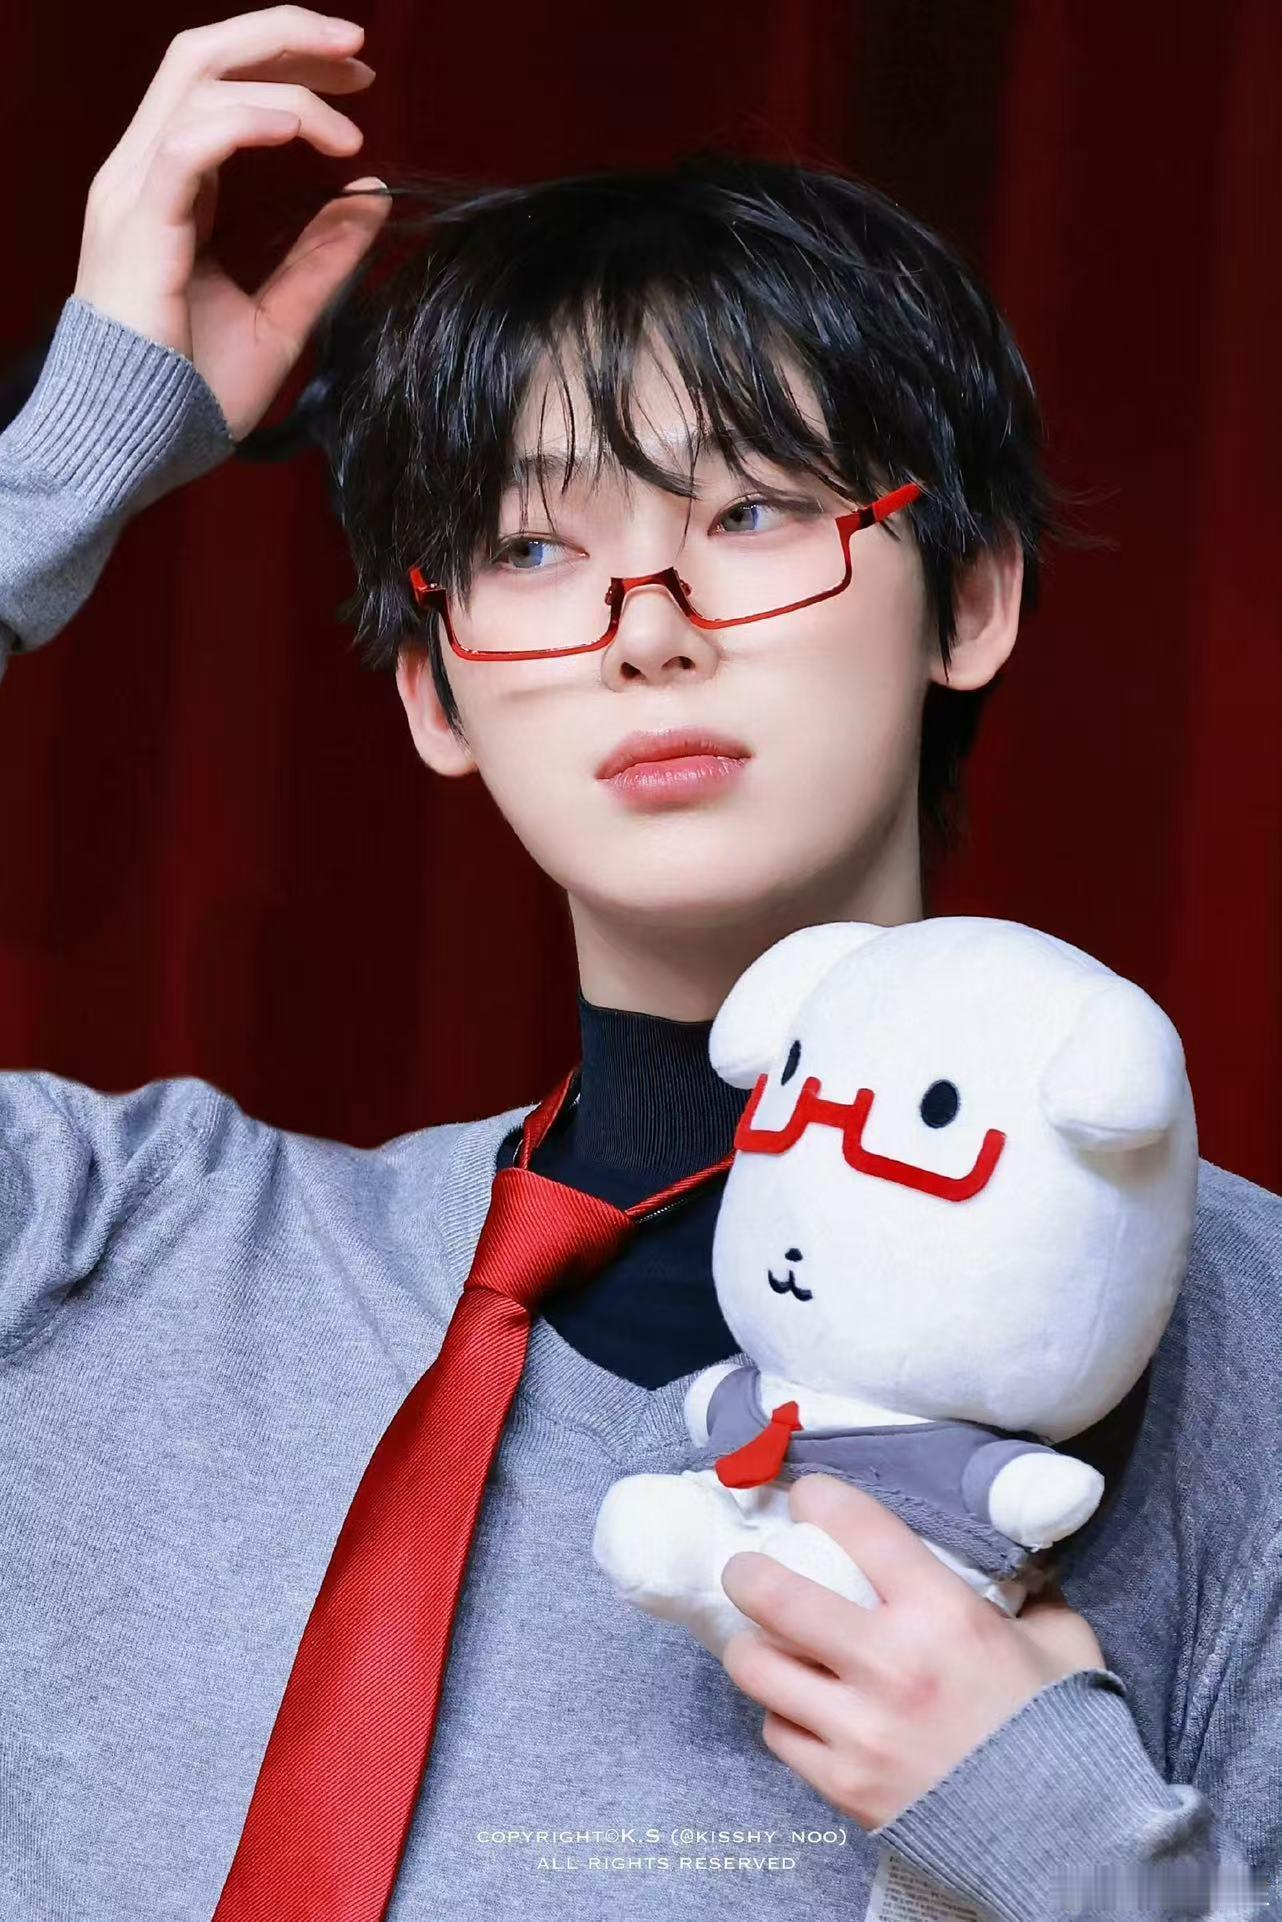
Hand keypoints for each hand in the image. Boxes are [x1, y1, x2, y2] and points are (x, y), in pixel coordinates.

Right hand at [73, 5, 392, 439]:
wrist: (137, 448)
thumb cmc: (193, 397)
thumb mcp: (280, 319)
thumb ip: (323, 258)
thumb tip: (373, 197)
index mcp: (171, 189)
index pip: (222, 89)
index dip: (290, 69)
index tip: (360, 85)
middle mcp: (144, 175)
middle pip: (205, 55)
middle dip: (286, 36)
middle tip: (359, 51)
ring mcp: (134, 192)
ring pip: (198, 77)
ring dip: (285, 80)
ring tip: (350, 115)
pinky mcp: (139, 223)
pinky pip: (190, 142)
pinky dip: (250, 121)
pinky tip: (303, 129)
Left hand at [718, 1472, 1104, 1831]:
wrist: (1066, 1843)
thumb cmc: (1062, 1730)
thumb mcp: (1059, 1641)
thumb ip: (1025, 1593)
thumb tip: (1007, 1558)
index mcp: (942, 1613)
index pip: (856, 1525)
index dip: (818, 1497)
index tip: (808, 1497)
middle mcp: (889, 1663)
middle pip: (774, 1595)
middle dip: (747, 1571)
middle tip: (748, 1568)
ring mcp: (858, 1730)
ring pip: (756, 1666)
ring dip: (752, 1645)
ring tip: (763, 1639)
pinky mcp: (843, 1785)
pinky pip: (778, 1733)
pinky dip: (782, 1713)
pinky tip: (801, 1705)